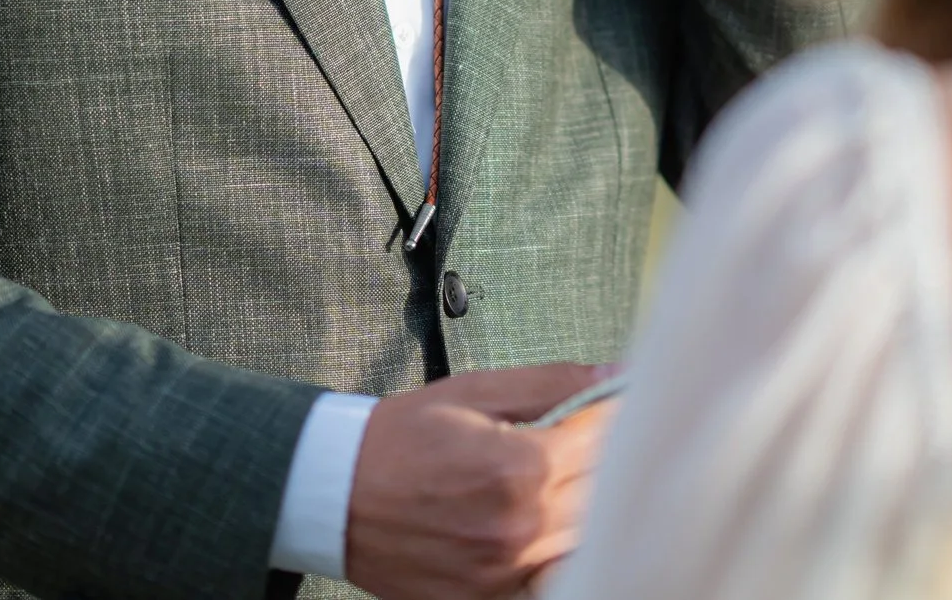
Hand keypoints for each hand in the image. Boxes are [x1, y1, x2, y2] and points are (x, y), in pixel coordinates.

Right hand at [344, 363, 618, 599]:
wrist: (335, 495)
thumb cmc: (403, 438)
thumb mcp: (476, 392)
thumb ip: (554, 384)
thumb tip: (617, 374)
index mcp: (522, 467)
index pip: (607, 438)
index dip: (616, 414)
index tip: (616, 403)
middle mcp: (522, 527)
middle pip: (604, 489)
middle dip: (601, 457)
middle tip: (579, 437)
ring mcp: (507, 571)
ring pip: (585, 535)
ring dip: (581, 503)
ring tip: (553, 479)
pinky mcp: (490, 599)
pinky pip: (551, 576)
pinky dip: (556, 549)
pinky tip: (539, 524)